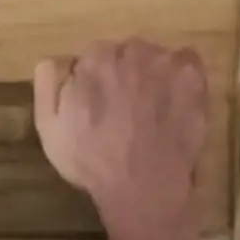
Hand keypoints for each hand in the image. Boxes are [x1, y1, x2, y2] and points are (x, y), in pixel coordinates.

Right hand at [36, 40, 218, 239]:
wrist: (143, 188)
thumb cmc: (92, 163)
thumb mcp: (50, 129)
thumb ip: (47, 86)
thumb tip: (51, 60)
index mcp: (94, 59)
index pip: (94, 56)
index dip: (96, 80)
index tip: (100, 103)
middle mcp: (131, 51)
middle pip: (126, 53)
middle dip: (125, 73)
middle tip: (127, 108)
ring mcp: (165, 62)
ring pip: (156, 57)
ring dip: (153, 74)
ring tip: (152, 108)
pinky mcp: (191, 77)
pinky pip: (186, 62)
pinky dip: (181, 76)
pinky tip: (175, 101)